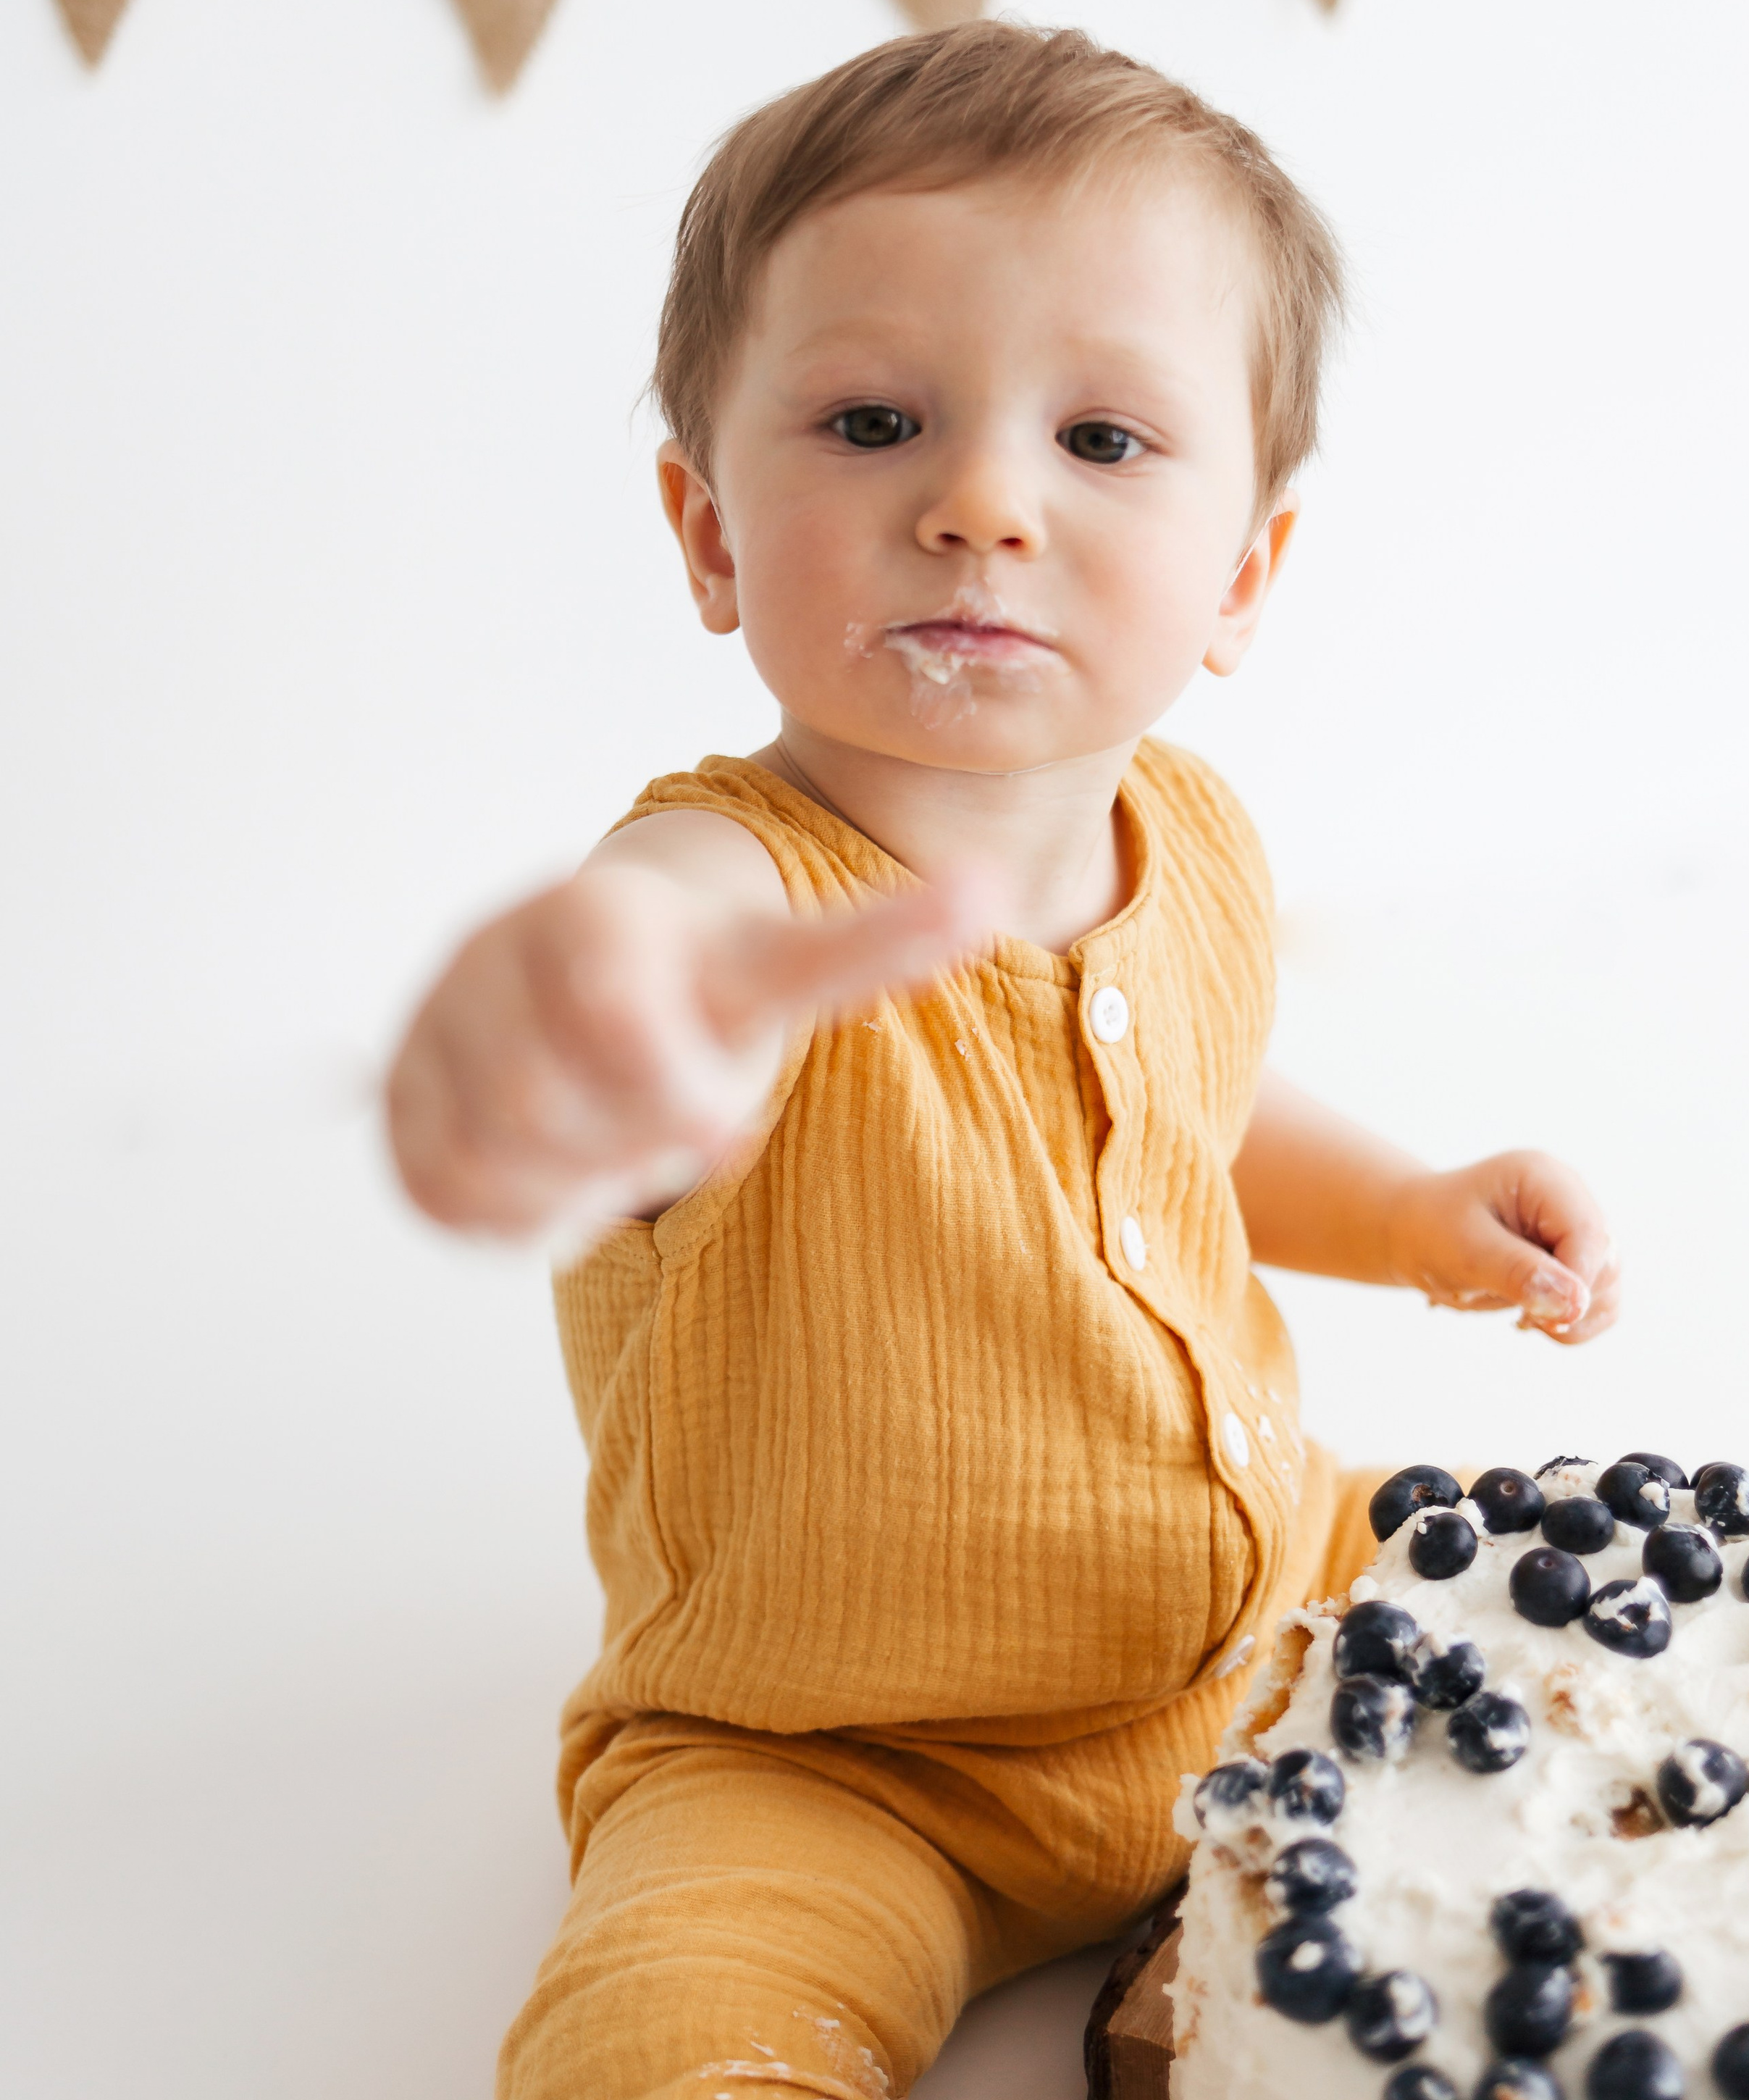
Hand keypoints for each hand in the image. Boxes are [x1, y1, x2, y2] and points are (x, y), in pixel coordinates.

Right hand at [386, 856, 994, 1236]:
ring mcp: (431, 1028)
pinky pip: (447, 1193)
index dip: (671, 1091)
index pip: (606, 1005)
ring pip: (490, 1152)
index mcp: (590, 916)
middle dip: (628, 1138)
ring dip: (579, 1172)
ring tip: (622, 1131)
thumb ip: (883, 939)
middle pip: (540, 1099)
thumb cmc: (702, 978)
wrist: (588, 975)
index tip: (727, 1128)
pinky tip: (570, 1163)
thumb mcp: (791, 961)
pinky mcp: (400, 1102)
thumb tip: (997, 894)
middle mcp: (488, 957)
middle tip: (674, 1121)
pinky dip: (521, 1205)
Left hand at [1382, 1152, 1619, 1344]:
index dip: (1577, 1283)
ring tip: (1519, 1313)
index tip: (1542, 1319)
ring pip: (1609, 1291)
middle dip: (1570, 1303)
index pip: (1590, 1235)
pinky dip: (1568, 1323)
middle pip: (1607, 1264)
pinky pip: (1597, 1306)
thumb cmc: (1430, 1229)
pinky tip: (1529, 1315)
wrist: (1412, 1233)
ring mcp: (1575, 1232)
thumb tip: (1575, 1303)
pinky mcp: (1575, 1262)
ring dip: (1569, 1317)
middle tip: (1520, 1316)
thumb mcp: (1463, 1249)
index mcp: (1544, 1179)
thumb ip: (1517, 1272)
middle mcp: (1570, 1200)